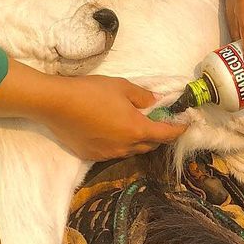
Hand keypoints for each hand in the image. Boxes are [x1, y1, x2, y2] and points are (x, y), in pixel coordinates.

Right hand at [42, 75, 187, 160]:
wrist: (57, 104)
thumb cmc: (92, 91)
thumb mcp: (121, 86)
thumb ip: (142, 96)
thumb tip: (155, 102)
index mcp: (137, 129)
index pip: (166, 134)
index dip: (178, 130)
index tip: (186, 125)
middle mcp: (125, 147)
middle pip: (150, 145)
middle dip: (158, 135)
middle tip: (159, 122)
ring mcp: (108, 154)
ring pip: (132, 150)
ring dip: (138, 141)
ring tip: (135, 126)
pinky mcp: (92, 156)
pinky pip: (114, 152)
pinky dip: (120, 144)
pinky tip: (112, 131)